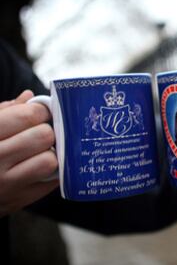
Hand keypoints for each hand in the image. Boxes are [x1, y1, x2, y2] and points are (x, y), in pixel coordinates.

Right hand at [0, 90, 57, 217]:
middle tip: (42, 132)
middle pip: (43, 136)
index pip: (27, 116)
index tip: (42, 112)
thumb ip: (4, 112)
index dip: (41, 110)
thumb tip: (28, 97)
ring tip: (42, 150)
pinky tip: (41, 165)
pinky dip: (53, 171)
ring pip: (49, 160)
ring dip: (50, 153)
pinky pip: (52, 181)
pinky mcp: (20, 199)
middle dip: (47, 131)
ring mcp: (7, 183)